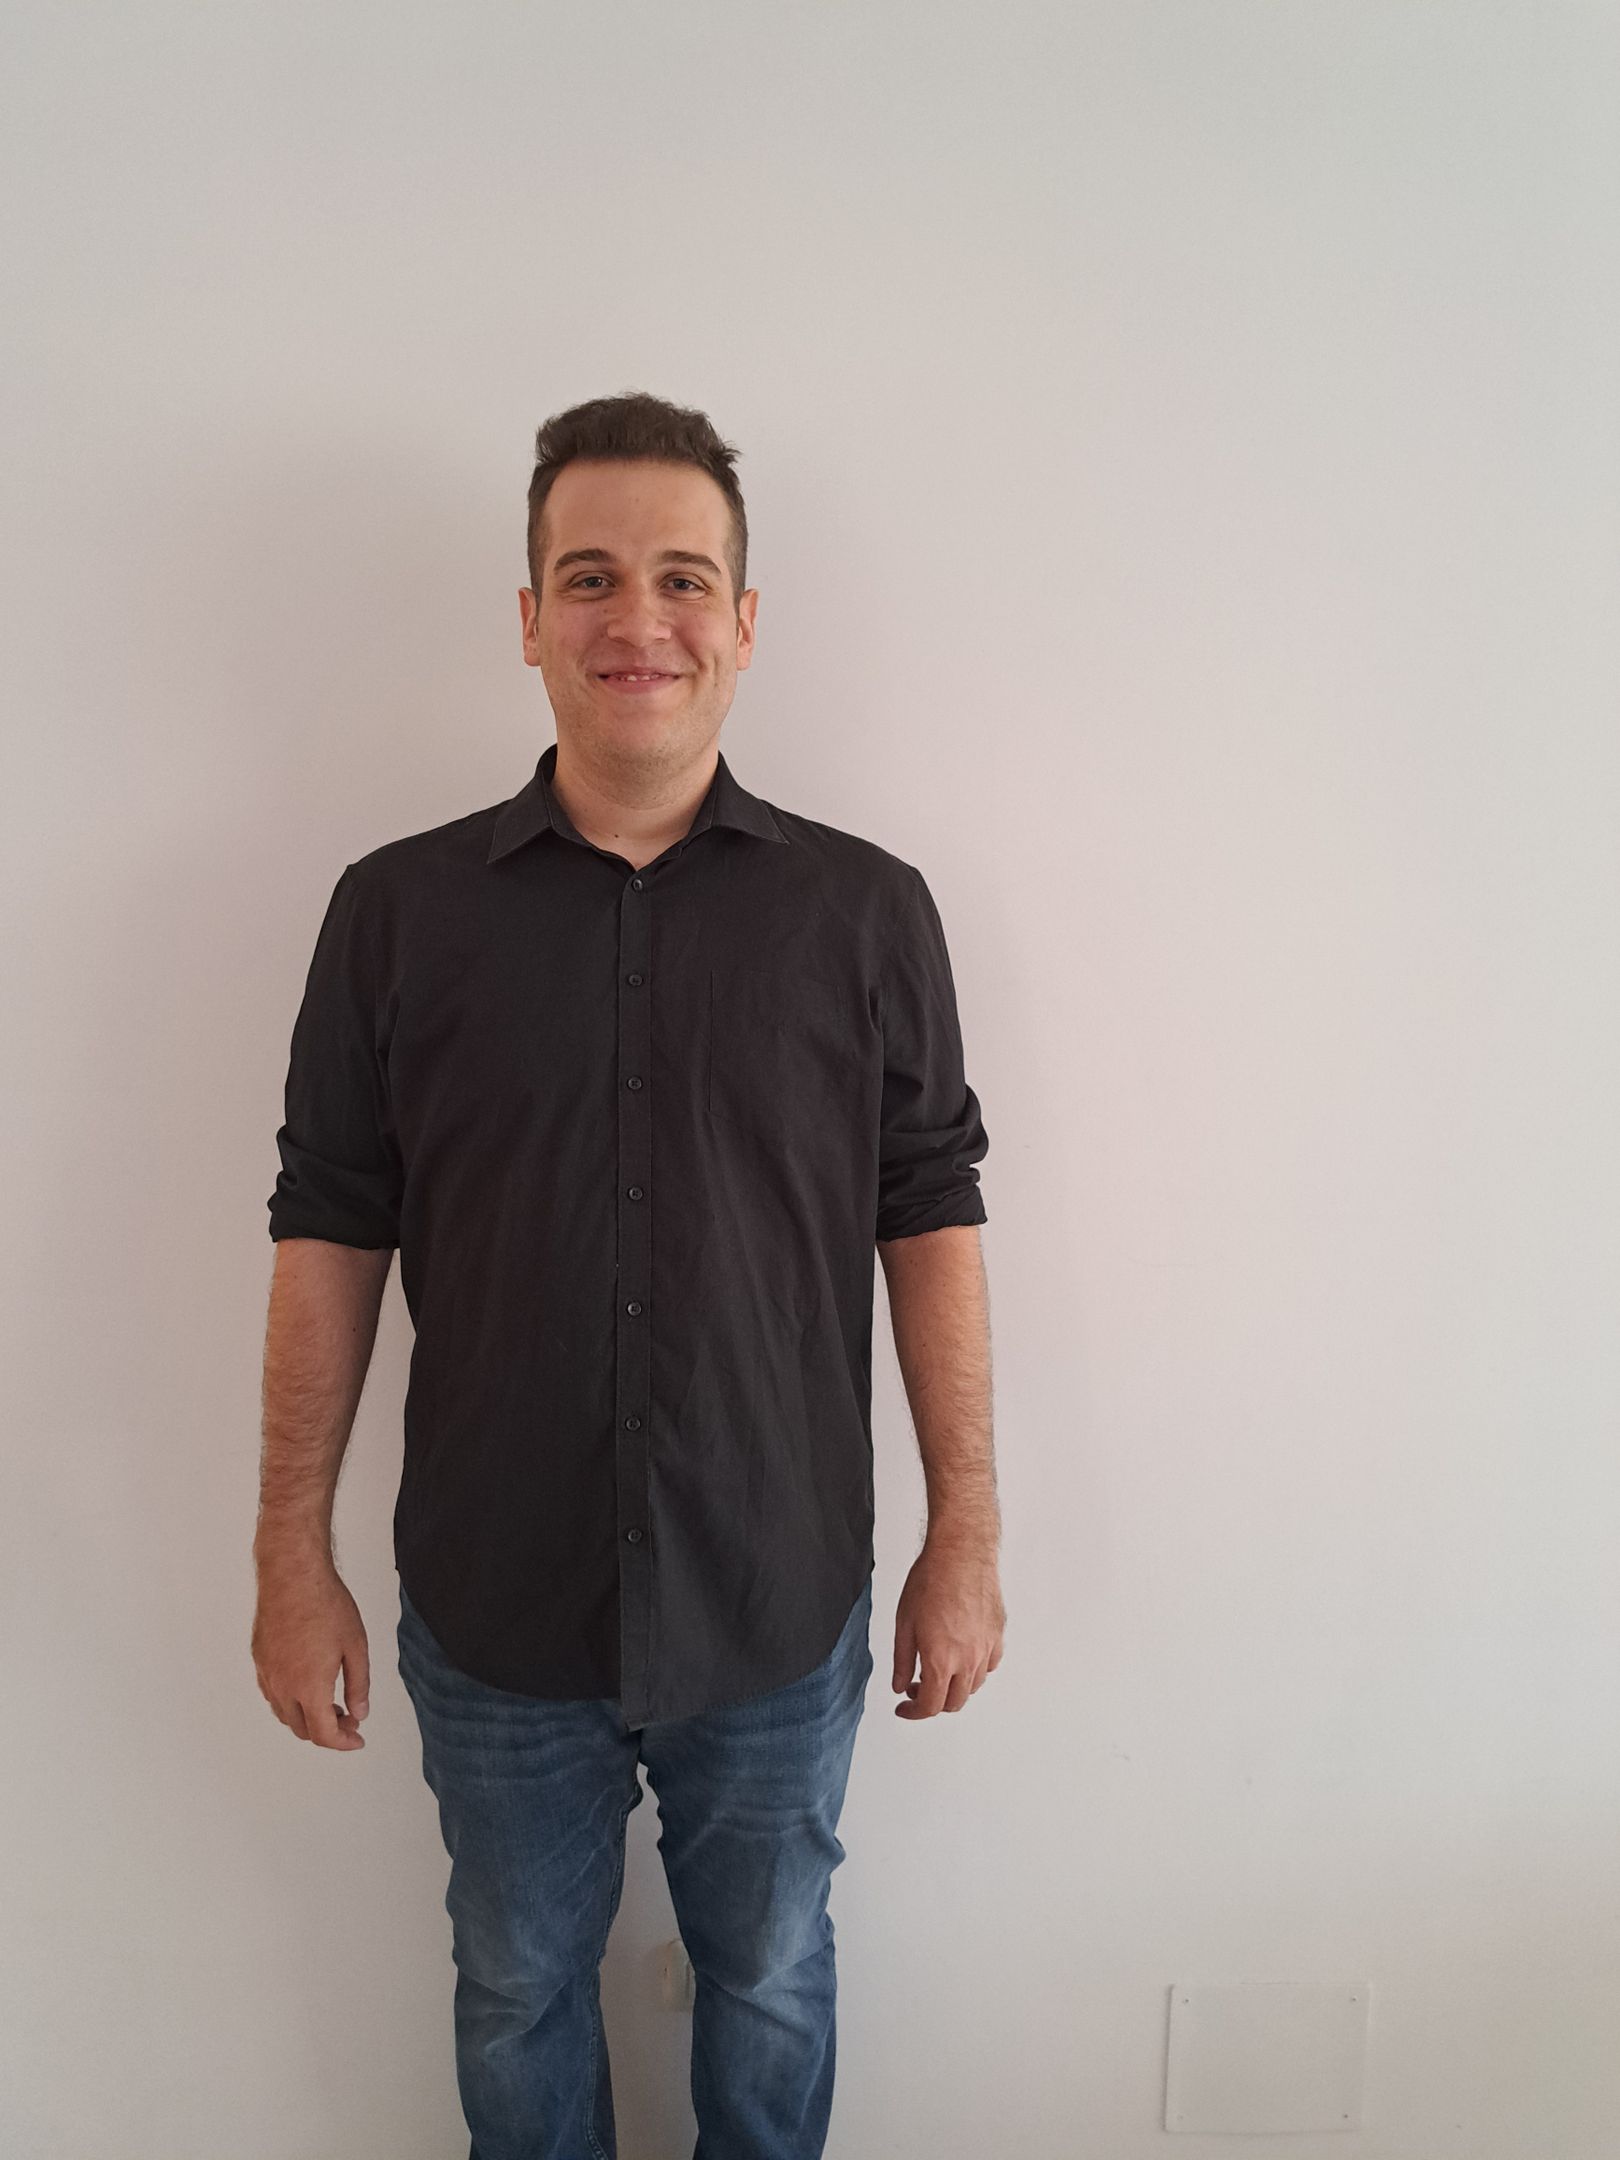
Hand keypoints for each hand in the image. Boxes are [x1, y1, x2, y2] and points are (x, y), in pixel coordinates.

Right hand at [252, 1561, 369, 1749]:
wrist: (292, 1574)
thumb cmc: (326, 1604)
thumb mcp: (355, 1646)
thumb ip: (358, 1685)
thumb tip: (360, 1713)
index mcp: (309, 1687)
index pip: (323, 1734)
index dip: (343, 1742)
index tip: (357, 1739)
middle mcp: (283, 1686)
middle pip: (302, 1729)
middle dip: (328, 1731)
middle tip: (350, 1717)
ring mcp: (267, 1673)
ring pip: (284, 1714)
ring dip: (308, 1717)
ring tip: (332, 1702)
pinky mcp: (259, 1659)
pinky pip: (273, 1694)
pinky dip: (291, 1702)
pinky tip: (308, 1686)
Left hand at [891, 1540, 1005, 1718]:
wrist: (961, 1552)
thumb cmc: (931, 1581)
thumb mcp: (904, 1623)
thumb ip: (903, 1661)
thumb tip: (901, 1686)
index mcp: (942, 1660)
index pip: (930, 1706)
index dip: (914, 1713)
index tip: (904, 1708)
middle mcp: (969, 1660)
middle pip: (954, 1702)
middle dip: (933, 1702)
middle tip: (917, 1687)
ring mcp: (987, 1648)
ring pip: (974, 1686)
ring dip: (954, 1687)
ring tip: (938, 1668)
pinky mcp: (998, 1634)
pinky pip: (990, 1665)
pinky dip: (975, 1670)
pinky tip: (962, 1655)